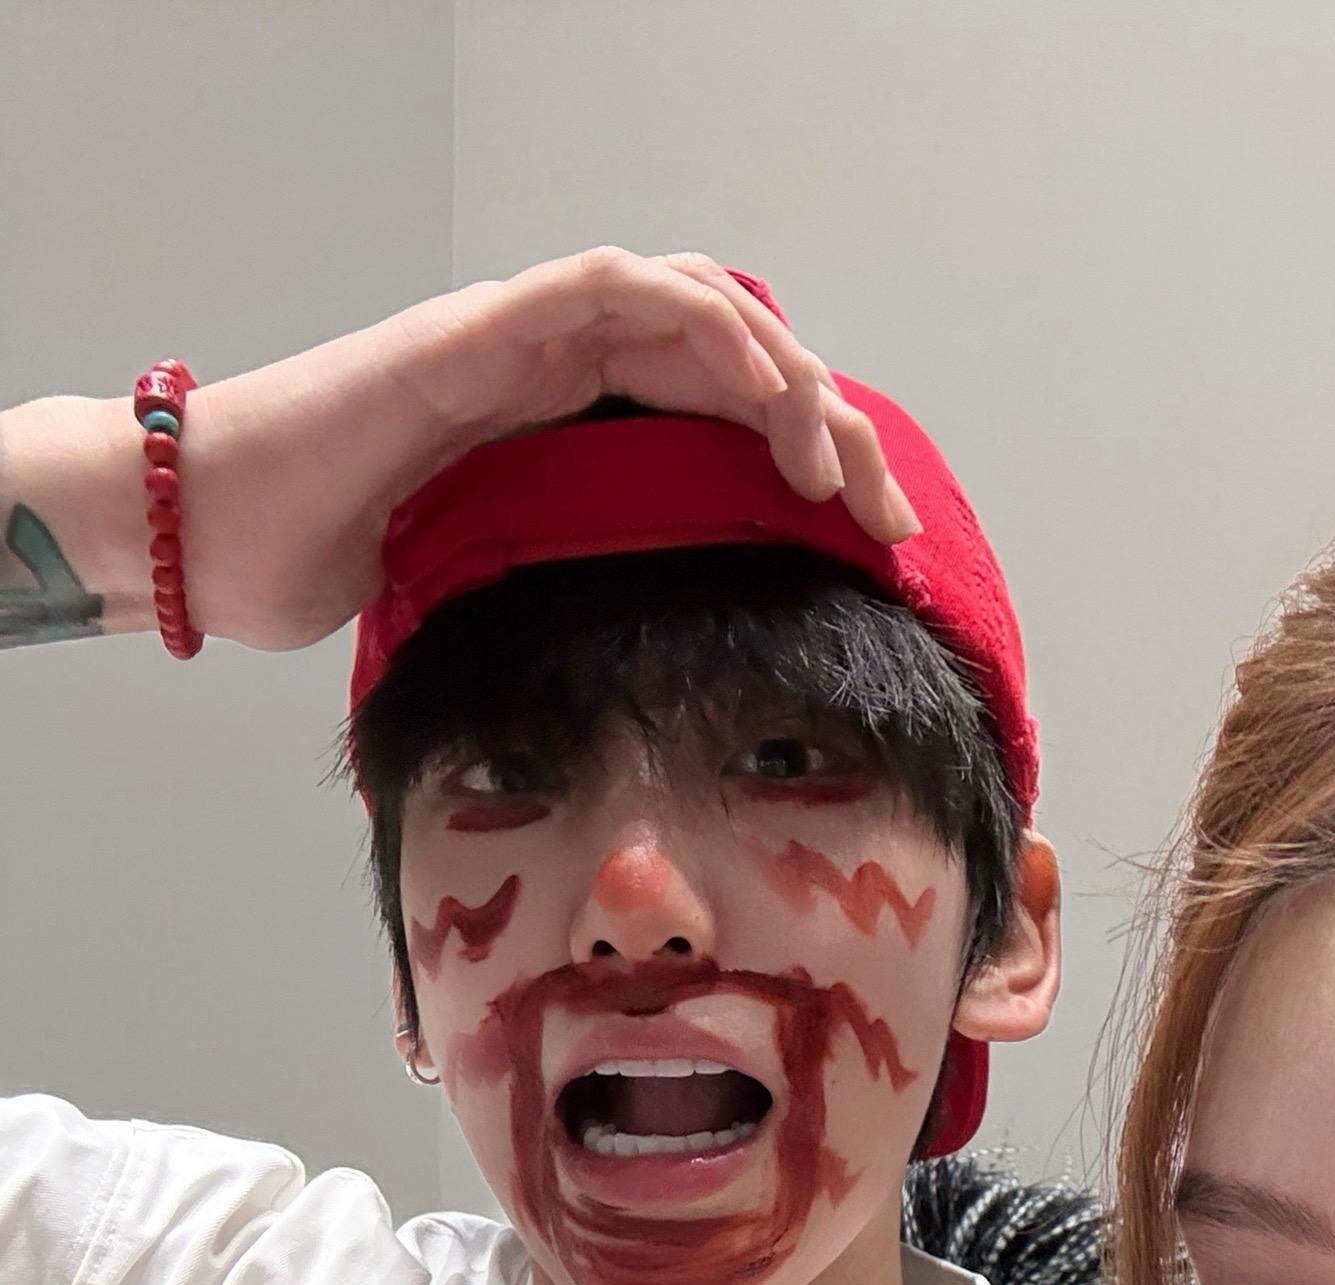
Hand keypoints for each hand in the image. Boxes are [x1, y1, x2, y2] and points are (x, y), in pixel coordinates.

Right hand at [31, 250, 914, 651]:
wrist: (224, 538)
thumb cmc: (342, 572)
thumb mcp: (507, 608)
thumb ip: (583, 617)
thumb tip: (670, 723)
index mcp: (579, 429)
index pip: (729, 413)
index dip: (815, 462)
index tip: (879, 549)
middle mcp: (564, 370)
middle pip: (738, 357)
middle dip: (831, 425)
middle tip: (888, 516)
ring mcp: (526, 338)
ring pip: (699, 306)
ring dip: (785, 373)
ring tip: (834, 464)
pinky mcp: (487, 329)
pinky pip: (615, 290)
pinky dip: (701, 323)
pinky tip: (760, 389)